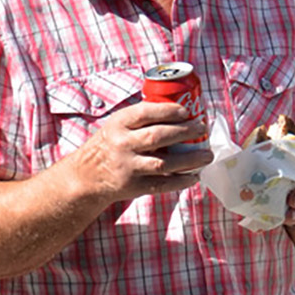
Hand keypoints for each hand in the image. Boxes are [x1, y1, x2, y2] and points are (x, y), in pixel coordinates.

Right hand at [72, 99, 211, 201]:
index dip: (168, 111)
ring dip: (189, 159)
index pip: (145, 113)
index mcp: (118, 124)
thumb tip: (181, 107)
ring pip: (163, 163)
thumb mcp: (117, 124)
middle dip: (184, 132)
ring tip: (207, 155)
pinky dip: (180, 181)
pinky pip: (162, 184)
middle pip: (157, 137)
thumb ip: (142, 117)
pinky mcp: (134, 186)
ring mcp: (128, 167)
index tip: (187, 110)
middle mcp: (122, 144)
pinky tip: (194, 176)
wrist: (87, 176)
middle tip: (202, 128)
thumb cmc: (110, 144)